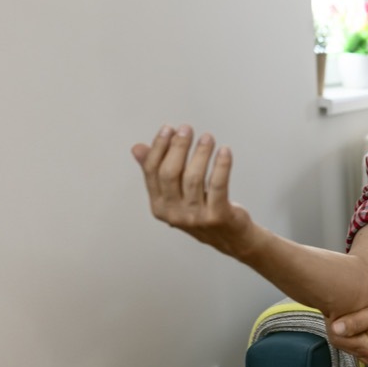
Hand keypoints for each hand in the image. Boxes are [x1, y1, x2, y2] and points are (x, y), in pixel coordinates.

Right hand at [131, 124, 255, 257]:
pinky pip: (218, 186)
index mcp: (158, 206)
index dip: (159, 147)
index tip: (168, 128)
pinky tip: (225, 151)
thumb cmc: (200, 211)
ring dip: (201, 153)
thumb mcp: (175, 194)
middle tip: (186, 129)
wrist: (230, 238)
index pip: (152, 171)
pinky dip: (221, 165)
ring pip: (194, 177)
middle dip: (177, 147)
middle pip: (170, 173)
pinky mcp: (217, 216)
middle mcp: (174, 213)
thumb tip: (137, 148)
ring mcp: (195, 217)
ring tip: (208, 137)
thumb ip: (157, 172)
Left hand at [328, 297, 367, 363]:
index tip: (336, 309)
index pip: (337, 338)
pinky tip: (357, 322)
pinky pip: (352, 342)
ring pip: (345, 342)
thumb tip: (334, 328)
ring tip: (352, 314)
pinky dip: (351, 332)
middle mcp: (366, 356)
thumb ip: (356, 322)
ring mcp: (367, 356)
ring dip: (344, 329)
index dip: (332, 323)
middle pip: (339, 342)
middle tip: (342, 309)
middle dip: (338, 326)